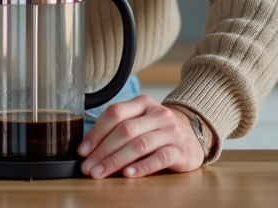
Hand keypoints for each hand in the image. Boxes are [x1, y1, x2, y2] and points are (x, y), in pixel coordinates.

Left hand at [77, 96, 206, 178]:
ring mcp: (171, 132)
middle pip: (125, 131)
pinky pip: (159, 158)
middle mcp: (158, 114)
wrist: (194, 134)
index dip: (96, 132)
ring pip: (139, 145)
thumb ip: (120, 127)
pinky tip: (127, 174)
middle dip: (102, 151)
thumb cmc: (159, 130)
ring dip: (115, 161)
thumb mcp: (141, 120)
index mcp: (143, 103)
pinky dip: (141, 167)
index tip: (83, 150)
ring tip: (100, 173)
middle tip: (88, 167)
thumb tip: (89, 149)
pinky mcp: (181, 150)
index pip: (115, 113)